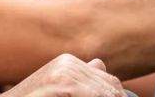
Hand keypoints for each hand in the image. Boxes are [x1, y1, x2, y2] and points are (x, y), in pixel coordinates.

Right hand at [3, 54, 125, 96]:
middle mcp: (66, 62)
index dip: (118, 96)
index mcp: (69, 62)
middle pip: (111, 88)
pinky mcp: (58, 82)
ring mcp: (61, 71)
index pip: (111, 82)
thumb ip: (82, 78)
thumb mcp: (61, 89)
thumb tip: (100, 63)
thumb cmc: (36, 96)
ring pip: (103, 92)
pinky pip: (92, 94)